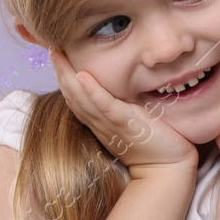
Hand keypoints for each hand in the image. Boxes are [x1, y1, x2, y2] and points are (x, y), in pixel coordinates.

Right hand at [50, 48, 198, 172]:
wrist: (168, 169)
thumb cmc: (155, 146)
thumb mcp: (134, 123)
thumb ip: (124, 109)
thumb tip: (123, 89)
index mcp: (101, 124)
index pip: (77, 99)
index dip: (64, 79)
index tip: (57, 57)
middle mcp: (101, 124)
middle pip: (73, 96)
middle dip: (60, 72)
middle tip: (51, 49)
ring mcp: (111, 125)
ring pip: (82, 100)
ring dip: (67, 76)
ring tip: (57, 54)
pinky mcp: (126, 124)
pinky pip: (105, 107)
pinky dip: (92, 92)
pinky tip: (81, 76)